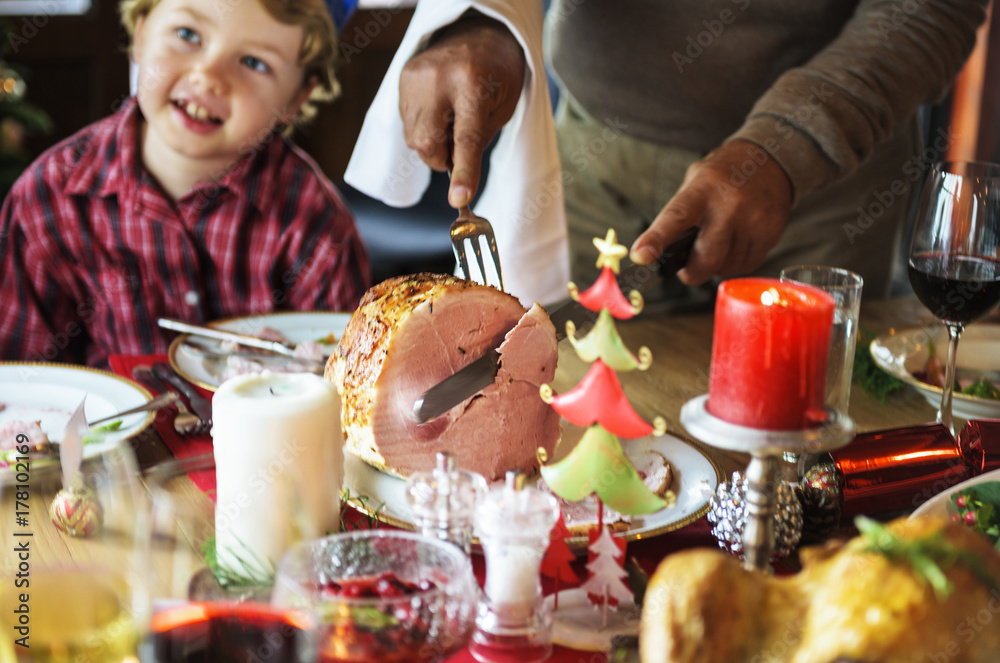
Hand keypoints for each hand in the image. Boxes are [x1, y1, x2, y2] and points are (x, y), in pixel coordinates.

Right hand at [399, 15, 525, 207]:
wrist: (479, 31)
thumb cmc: (498, 72)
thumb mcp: (503, 108)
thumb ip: (478, 142)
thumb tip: (455, 176)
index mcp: (473, 84)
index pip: (466, 138)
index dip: (463, 172)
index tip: (459, 199)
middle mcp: (438, 79)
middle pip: (427, 143)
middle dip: (441, 157)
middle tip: (458, 145)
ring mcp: (415, 77)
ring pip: (413, 138)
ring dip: (433, 142)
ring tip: (452, 118)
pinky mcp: (403, 78)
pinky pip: (407, 122)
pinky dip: (424, 127)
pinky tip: (439, 109)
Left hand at [629, 140, 792, 284]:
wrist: (769, 161)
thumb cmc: (721, 178)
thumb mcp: (695, 183)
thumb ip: (679, 216)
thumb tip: (660, 254)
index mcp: (702, 190)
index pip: (675, 217)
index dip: (656, 239)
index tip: (640, 256)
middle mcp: (730, 205)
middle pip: (706, 259)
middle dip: (692, 272)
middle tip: (688, 268)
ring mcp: (754, 220)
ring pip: (726, 267)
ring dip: (716, 265)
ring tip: (719, 241)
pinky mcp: (771, 234)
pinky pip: (746, 266)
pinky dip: (736, 262)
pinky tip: (737, 242)